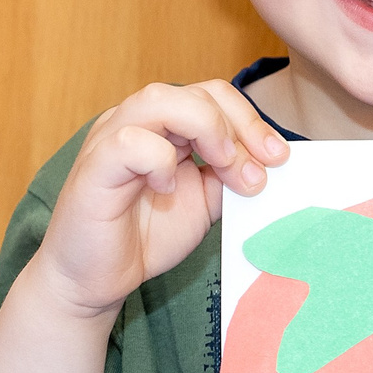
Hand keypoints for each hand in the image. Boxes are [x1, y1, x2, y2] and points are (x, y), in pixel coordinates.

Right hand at [30, 80, 287, 318]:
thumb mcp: (204, 203)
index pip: (212, 96)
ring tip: (223, 169)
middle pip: (195, 92)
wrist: (94, 280)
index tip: (278, 159)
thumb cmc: (142, 237)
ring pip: (161, 100)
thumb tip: (268, 161)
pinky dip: (160, 161)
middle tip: (257, 171)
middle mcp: (135, 122)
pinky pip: (130, 142)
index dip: (251, 121)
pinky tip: (167, 188)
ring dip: (207, 130)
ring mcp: (110, 139)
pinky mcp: (93, 167)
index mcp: (161, 125)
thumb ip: (229, 177)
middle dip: (239, 127)